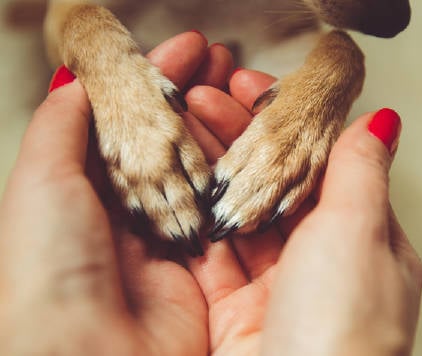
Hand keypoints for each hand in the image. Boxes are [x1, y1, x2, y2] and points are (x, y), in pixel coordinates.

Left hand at [0, 31, 233, 354]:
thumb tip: (76, 81)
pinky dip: (242, 176)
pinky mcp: (206, 267)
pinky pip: (228, 210)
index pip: (131, 120)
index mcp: (87, 190)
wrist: (89, 353)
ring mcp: (171, 239)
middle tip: (225, 60)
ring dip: (225, 127)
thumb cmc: (50, 268)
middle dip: (198, 95)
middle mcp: (130, 213)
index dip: (159, 79)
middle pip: (172, 141)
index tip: (190, 48)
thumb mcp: (41, 181)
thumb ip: (62, 127)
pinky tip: (257, 142)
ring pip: (204, 171)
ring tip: (243, 87)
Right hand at [185, 72, 421, 354]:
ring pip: (242, 215)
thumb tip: (383, 121)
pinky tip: (173, 177)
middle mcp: (325, 264)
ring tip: (179, 123)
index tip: (252, 86)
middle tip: (201, 97)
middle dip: (242, 139)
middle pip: (280, 187)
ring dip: (213, 169)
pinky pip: (212, 256)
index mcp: (368, 241)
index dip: (290, 124)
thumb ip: (361, 172)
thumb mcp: (361, 231)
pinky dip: (193, 216)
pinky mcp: (236, 316)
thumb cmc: (348, 324)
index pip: (325, 165)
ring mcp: (279, 290)